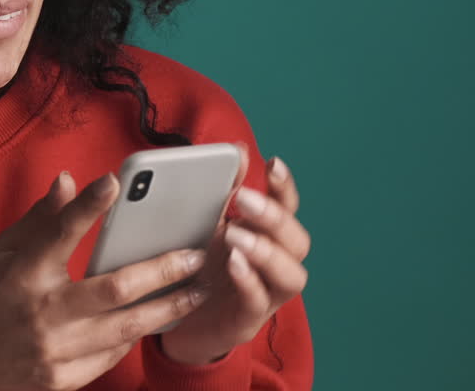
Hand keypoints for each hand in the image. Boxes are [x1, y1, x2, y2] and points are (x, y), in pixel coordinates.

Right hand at [0, 171, 210, 390]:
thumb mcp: (0, 255)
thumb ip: (40, 222)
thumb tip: (69, 181)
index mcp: (22, 274)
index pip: (58, 233)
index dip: (88, 207)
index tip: (115, 181)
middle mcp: (41, 312)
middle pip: (114, 289)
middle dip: (162, 271)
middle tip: (196, 256)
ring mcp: (53, 350)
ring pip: (125, 328)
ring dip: (166, 308)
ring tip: (198, 292)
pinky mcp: (61, 379)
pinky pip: (111, 356)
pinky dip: (136, 336)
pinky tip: (158, 320)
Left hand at [158, 147, 310, 364]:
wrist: (176, 323)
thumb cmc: (197, 270)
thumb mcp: (205, 227)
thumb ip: (222, 192)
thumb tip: (238, 151)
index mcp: (266, 239)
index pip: (288, 210)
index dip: (285, 188)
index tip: (272, 164)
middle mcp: (274, 267)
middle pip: (297, 241)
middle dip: (274, 217)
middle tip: (244, 200)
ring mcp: (265, 296)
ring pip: (291, 275)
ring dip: (266, 251)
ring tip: (235, 234)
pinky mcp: (245, 322)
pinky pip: (258, 303)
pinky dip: (249, 281)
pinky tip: (233, 263)